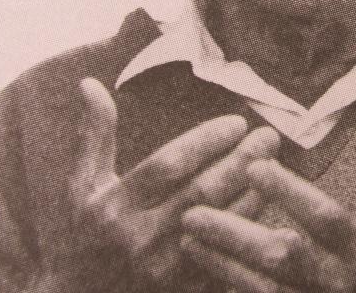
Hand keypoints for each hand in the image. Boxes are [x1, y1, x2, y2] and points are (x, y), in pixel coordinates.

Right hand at [48, 77, 279, 291]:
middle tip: (268, 136)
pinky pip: (227, 256)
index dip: (205, 141)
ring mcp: (164, 270)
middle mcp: (139, 239)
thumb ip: (93, 136)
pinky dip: (249, 228)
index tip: (236, 123)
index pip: (168, 165)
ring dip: (252, 191)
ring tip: (274, 162)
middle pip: (202, 192)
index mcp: (114, 207)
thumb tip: (90, 83)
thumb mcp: (81, 186)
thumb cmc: (82, 237)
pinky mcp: (184, 291)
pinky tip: (267, 205)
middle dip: (240, 160)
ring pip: (220, 224)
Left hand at [180, 110, 355, 292]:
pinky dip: (231, 288)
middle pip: (282, 258)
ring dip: (221, 262)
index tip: (254, 164)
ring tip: (187, 236)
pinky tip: (201, 268)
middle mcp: (339, 281)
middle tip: (194, 212)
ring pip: (262, 288)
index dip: (289, 191)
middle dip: (236, 236)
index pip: (323, 216)